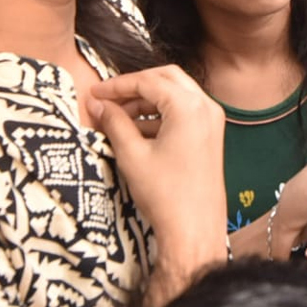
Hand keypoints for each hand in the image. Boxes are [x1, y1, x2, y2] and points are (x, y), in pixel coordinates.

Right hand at [88, 66, 226, 270]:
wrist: (194, 228)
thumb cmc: (165, 194)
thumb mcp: (132, 155)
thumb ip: (114, 122)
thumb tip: (97, 104)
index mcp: (189, 106)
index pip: (148, 81)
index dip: (117, 85)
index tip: (95, 94)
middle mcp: (206, 106)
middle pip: (165, 78)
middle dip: (135, 86)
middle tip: (108, 99)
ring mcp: (212, 119)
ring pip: (176, 93)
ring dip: (147, 100)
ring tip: (117, 117)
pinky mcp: (211, 134)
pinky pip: (184, 111)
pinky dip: (160, 114)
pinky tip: (136, 130)